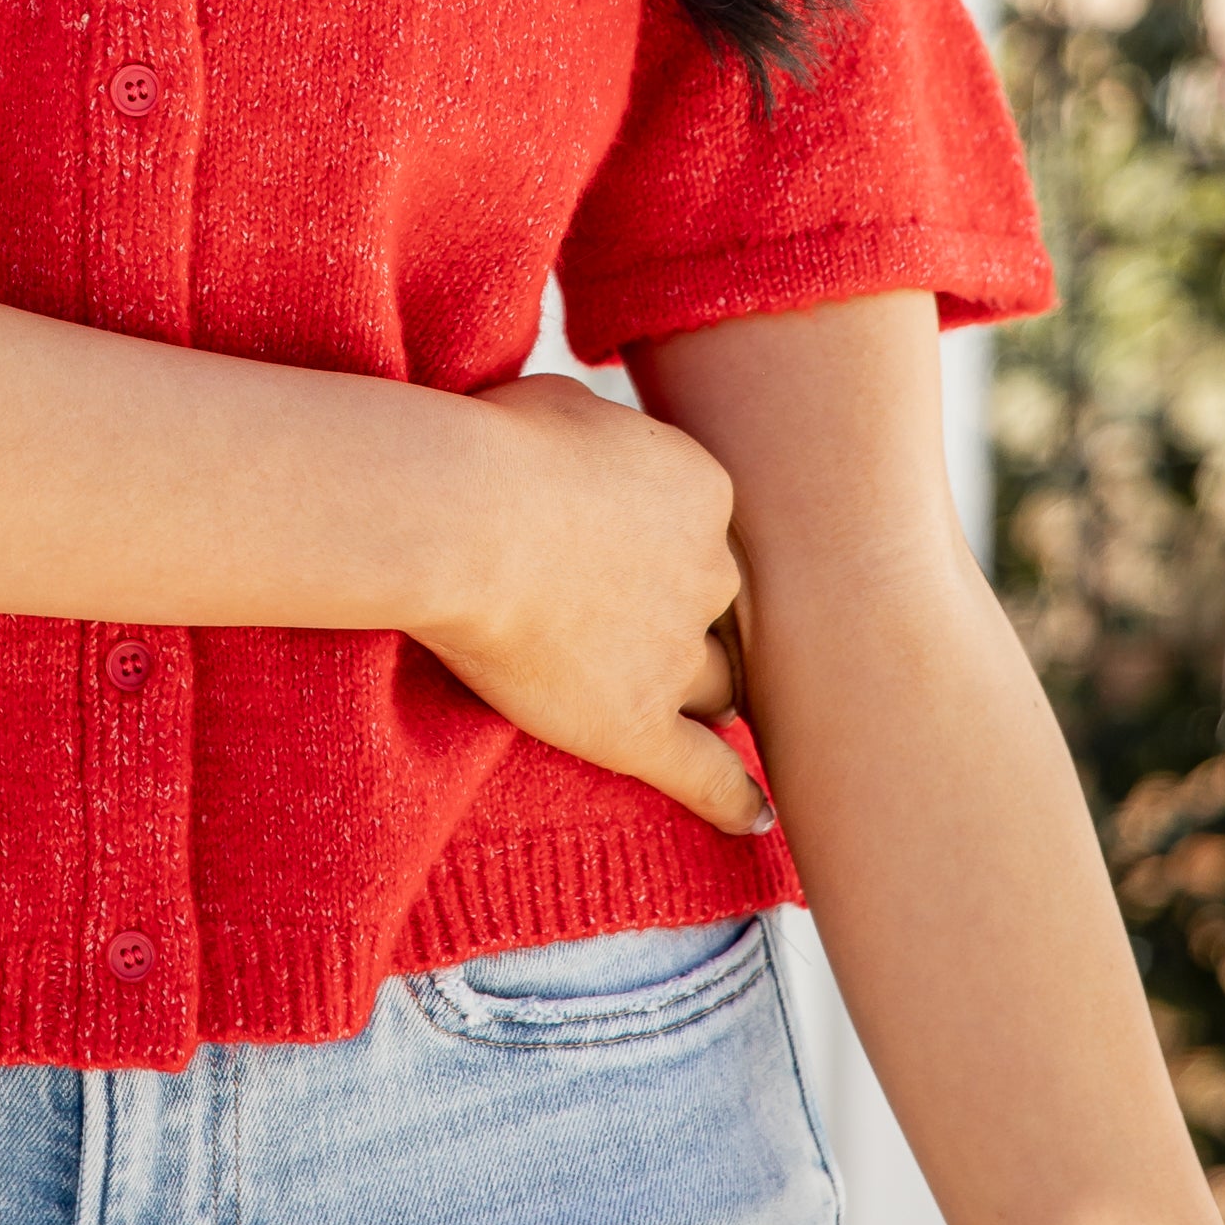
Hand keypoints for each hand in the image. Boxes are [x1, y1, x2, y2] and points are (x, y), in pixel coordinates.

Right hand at [413, 373, 770, 833]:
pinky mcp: (636, 724)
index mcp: (703, 493)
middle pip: (723, 613)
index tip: (632, 552)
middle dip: (699, 623)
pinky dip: (733, 797)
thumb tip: (592, 445)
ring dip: (710, 695)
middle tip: (665, 633)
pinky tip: (757, 819)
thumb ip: (601, 438)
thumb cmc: (497, 446)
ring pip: (717, 688)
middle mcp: (708, 574)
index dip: (670, 547)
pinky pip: (702, 771)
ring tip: (709, 713)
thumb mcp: (565, 406)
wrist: (467, 517)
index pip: (704, 531)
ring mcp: (676, 654)